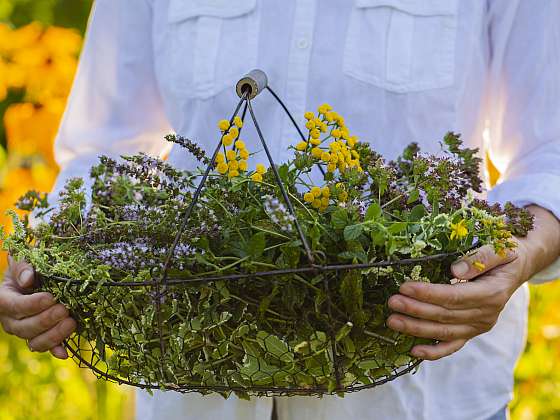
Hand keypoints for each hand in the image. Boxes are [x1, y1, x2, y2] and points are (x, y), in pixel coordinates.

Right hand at [0, 256, 76, 358]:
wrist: (33, 280)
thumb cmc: (28, 269)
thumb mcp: (23, 263)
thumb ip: (23, 268)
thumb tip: (28, 279)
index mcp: (4, 301)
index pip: (15, 306)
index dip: (32, 304)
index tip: (50, 297)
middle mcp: (11, 320)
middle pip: (25, 327)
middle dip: (46, 320)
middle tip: (64, 309)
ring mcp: (25, 331)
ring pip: (35, 340)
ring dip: (54, 335)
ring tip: (71, 322)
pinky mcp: (40, 337)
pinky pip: (46, 347)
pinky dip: (56, 350)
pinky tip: (65, 353)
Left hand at [387, 205, 559, 360]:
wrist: (515, 268)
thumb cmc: (505, 254)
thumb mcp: (500, 248)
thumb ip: (479, 258)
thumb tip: (455, 270)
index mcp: (492, 292)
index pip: (454, 296)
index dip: (428, 293)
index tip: (405, 287)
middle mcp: (486, 314)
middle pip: (445, 315)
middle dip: (415, 310)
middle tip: (392, 302)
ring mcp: (479, 326)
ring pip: (444, 331)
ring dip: (416, 328)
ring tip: (393, 320)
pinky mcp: (471, 332)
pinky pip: (452, 346)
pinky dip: (434, 351)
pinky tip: (413, 351)